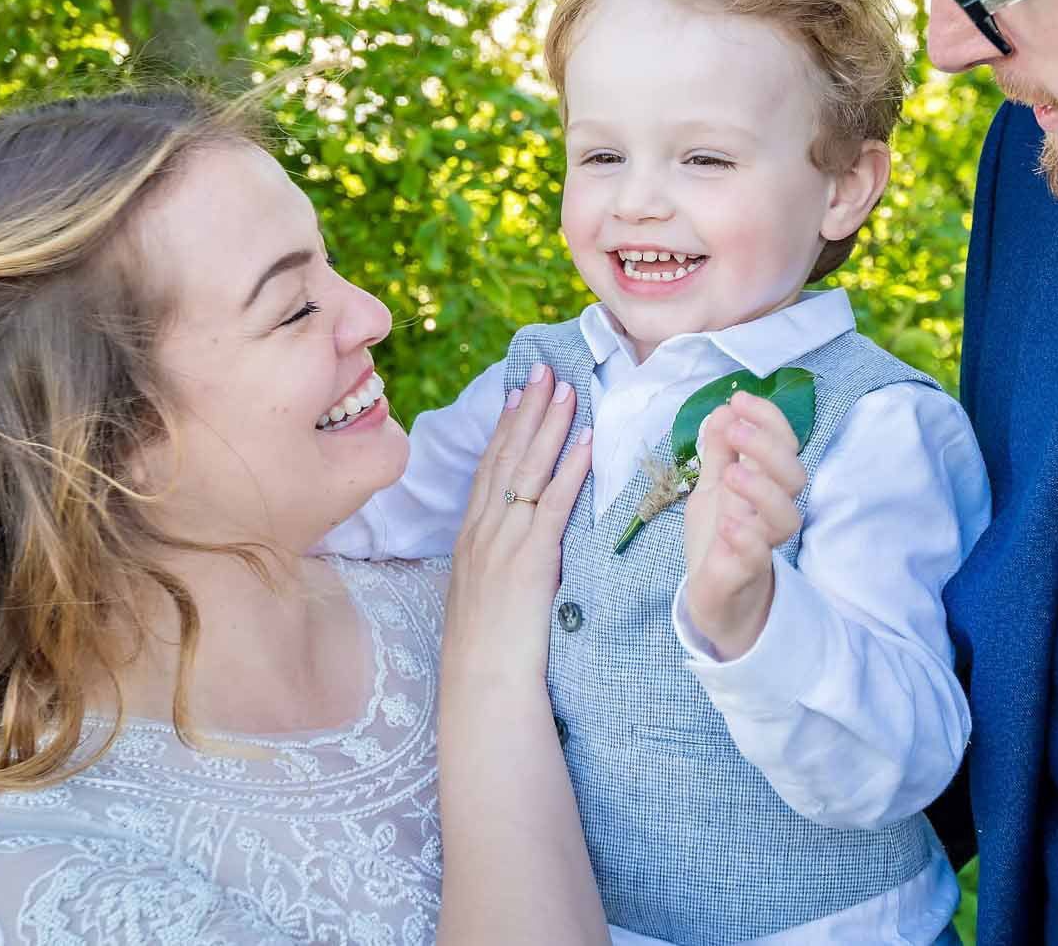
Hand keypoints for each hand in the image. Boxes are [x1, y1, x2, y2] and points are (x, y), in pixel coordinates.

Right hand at [443, 364, 591, 695]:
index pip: (490, 468)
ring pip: (528, 470)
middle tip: (545, 370)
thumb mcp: (485, 595)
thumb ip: (499, 562)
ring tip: (568, 388)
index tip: (519, 392)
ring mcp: (503, 543)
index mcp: (471, 538)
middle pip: (506, 456)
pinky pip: (553, 505)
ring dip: (550, 425)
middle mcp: (482, 531)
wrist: (482, 686)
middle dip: (527, 409)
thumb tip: (519, 546)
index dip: (506, 427)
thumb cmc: (488, 652)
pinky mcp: (529, 561)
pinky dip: (571, 469)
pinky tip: (586, 441)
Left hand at [682, 390, 805, 659]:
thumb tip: (724, 409)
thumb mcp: (712, 486)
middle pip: (793, 476)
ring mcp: (762, 543)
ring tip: (731, 474)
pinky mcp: (745, 572)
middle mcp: (770, 512)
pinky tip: (726, 523)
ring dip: (760, 489)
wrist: (714, 597)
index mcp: (765, 484)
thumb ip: (720, 451)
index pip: (784, 445)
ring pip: (785, 517)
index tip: (739, 399)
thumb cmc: (719, 538)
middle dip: (768, 447)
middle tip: (736, 430)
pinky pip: (757, 555)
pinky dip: (745, 536)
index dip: (769, 419)